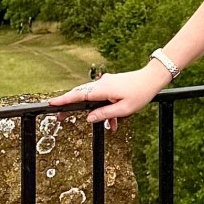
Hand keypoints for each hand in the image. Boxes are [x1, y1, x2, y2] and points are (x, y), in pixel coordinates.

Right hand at [43, 62, 171, 126]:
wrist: (151, 79)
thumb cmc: (140, 93)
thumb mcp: (123, 109)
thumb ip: (104, 114)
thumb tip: (89, 118)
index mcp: (102, 89)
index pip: (78, 95)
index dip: (64, 100)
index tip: (52, 104)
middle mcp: (101, 84)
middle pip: (80, 95)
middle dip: (71, 105)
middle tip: (61, 116)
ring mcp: (105, 82)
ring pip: (93, 97)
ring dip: (96, 110)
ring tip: (108, 124)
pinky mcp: (111, 84)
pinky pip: (102, 96)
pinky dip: (105, 107)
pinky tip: (116, 119)